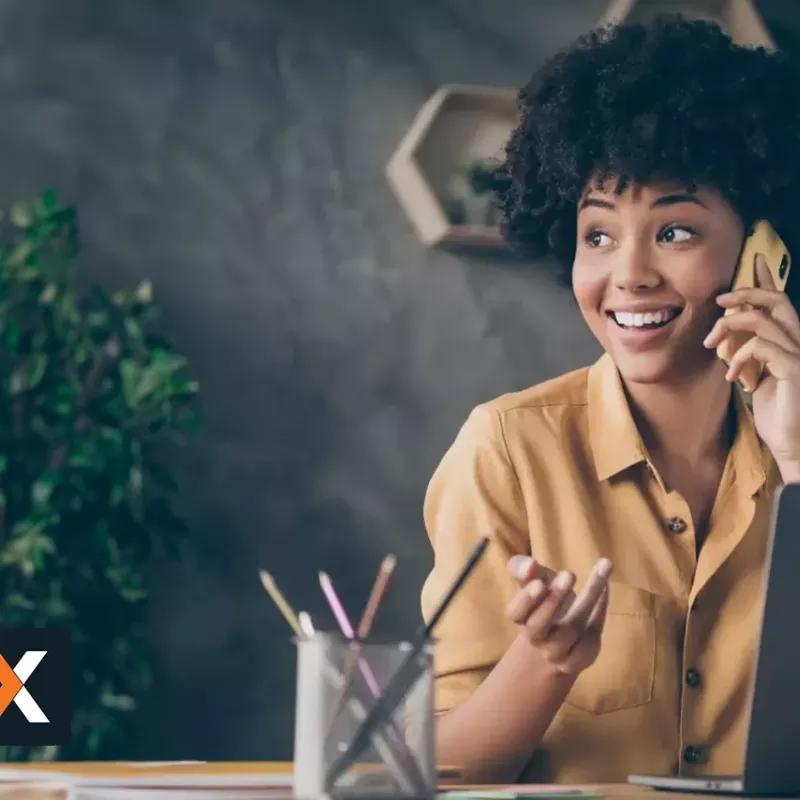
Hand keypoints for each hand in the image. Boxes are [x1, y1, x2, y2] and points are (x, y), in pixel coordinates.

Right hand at [504, 555, 612, 676]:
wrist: (556, 633)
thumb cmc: (543, 597)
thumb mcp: (532, 578)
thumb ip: (524, 568)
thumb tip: (530, 565)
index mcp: (520, 616)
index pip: (515, 612)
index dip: (527, 599)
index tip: (540, 583)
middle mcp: (534, 638)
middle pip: (538, 625)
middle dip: (553, 599)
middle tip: (569, 574)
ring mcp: (555, 653)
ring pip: (571, 630)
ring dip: (587, 599)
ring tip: (601, 574)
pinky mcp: (578, 660)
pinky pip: (589, 641)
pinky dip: (599, 611)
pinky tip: (605, 588)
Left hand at [704, 255, 799, 480]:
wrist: (793, 444)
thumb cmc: (778, 414)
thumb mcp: (758, 378)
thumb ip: (750, 356)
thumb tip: (728, 341)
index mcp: (791, 343)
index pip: (780, 304)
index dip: (766, 280)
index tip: (752, 261)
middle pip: (777, 301)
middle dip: (746, 292)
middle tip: (719, 299)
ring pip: (763, 321)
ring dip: (730, 328)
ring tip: (711, 345)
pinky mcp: (795, 370)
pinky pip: (762, 348)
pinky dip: (739, 357)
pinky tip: (731, 375)